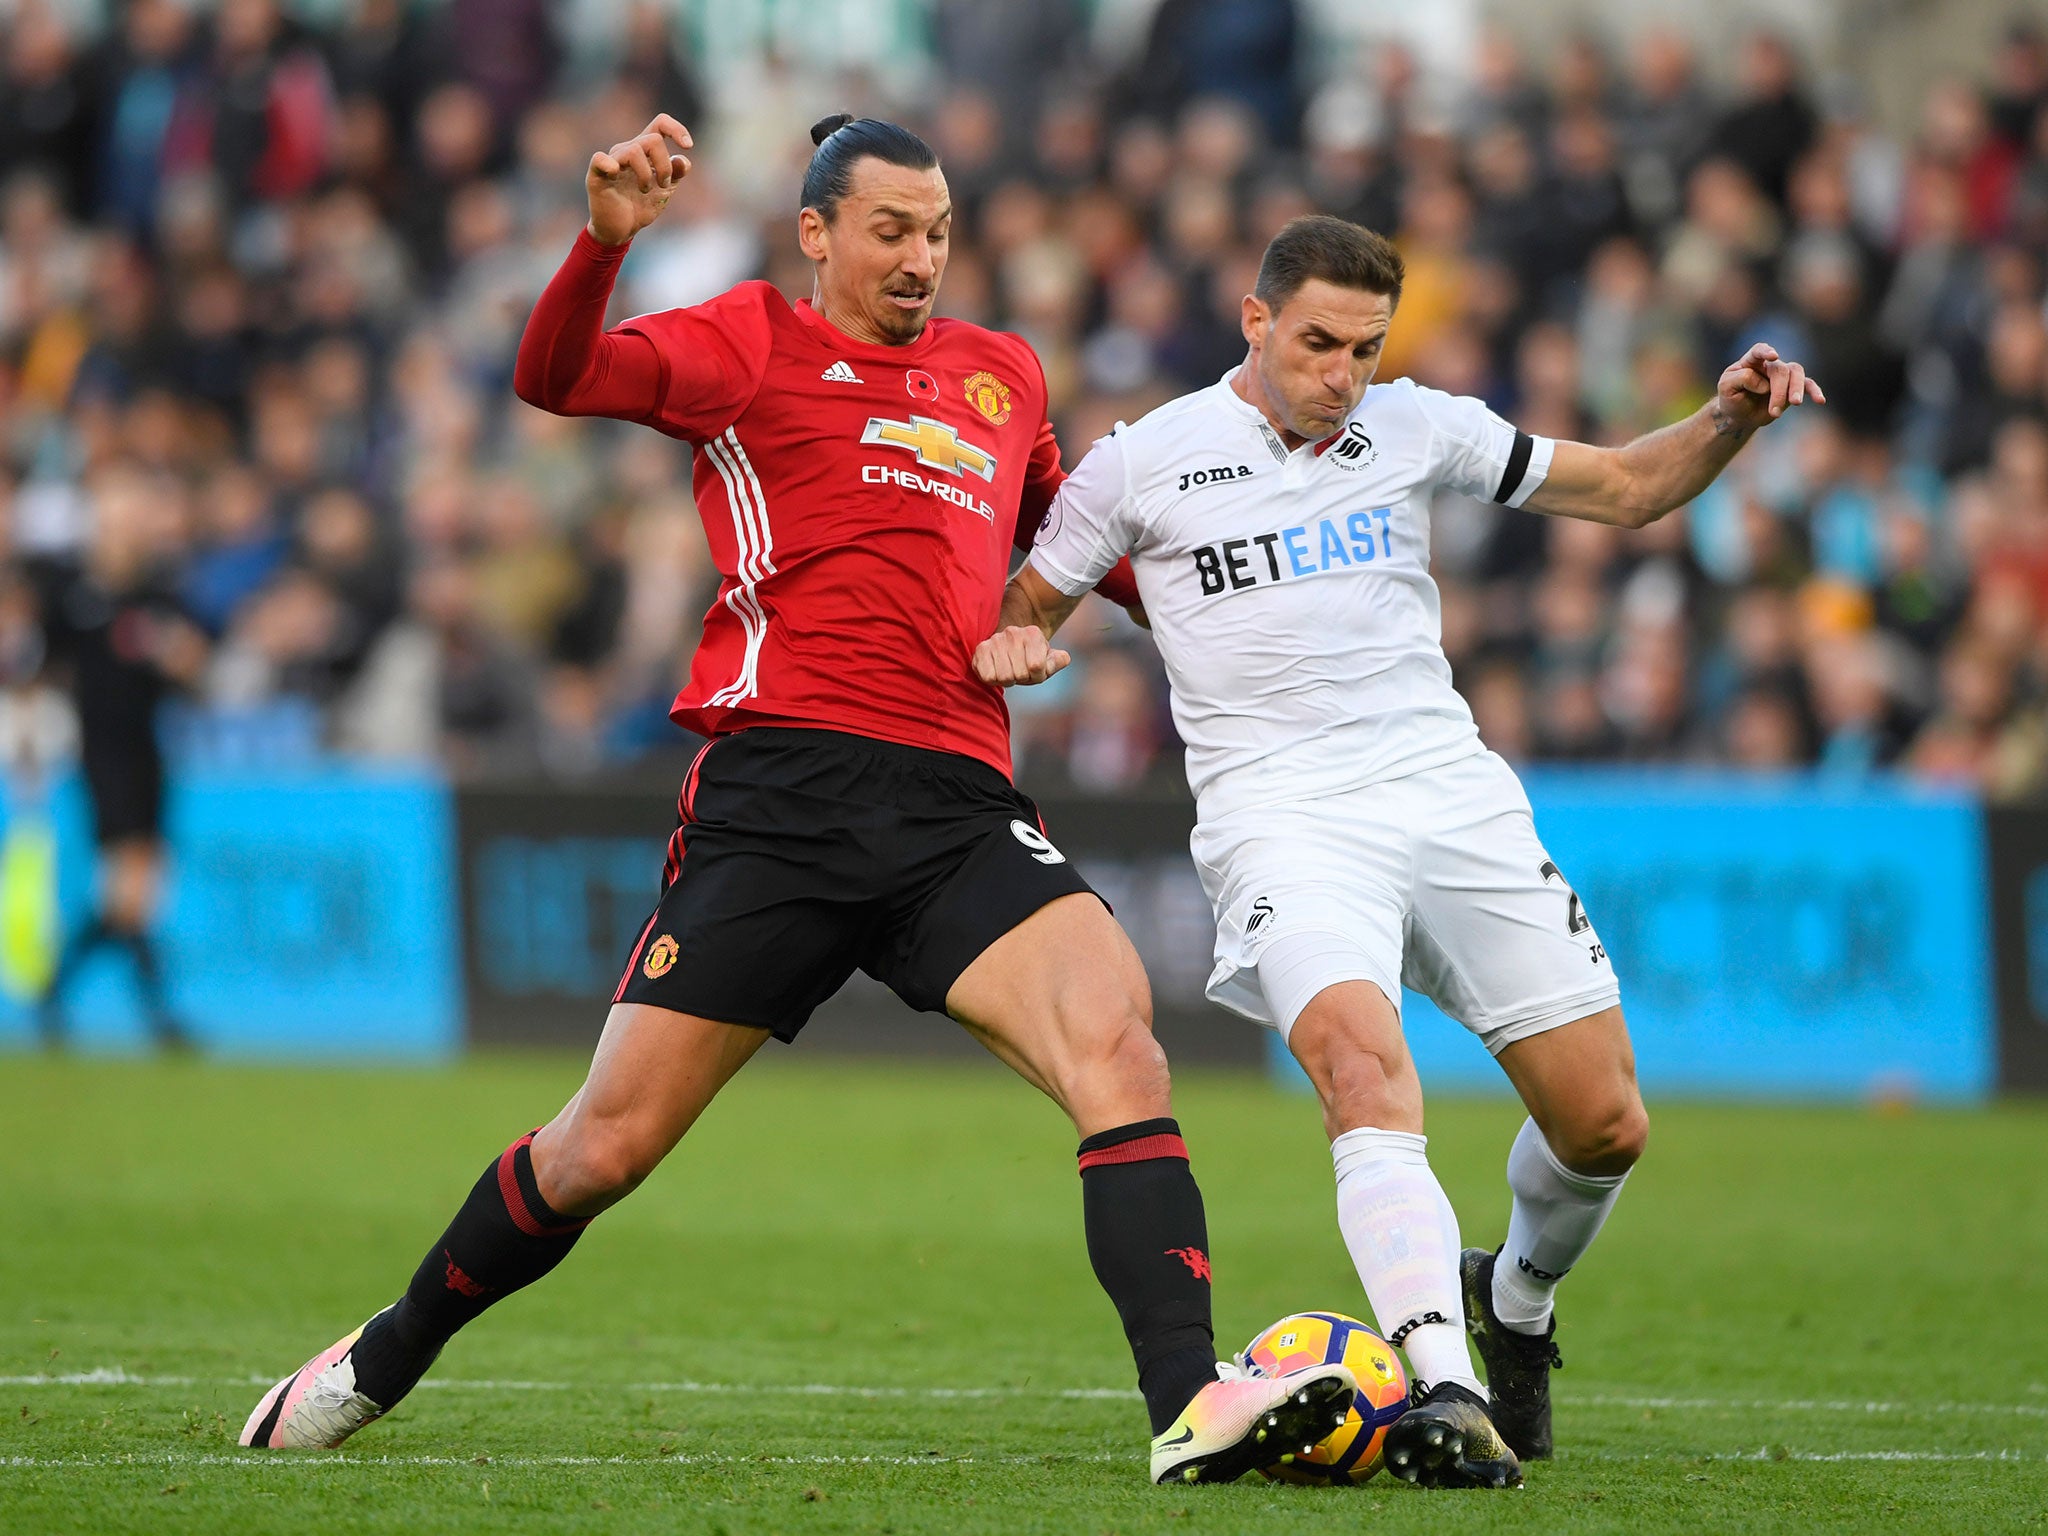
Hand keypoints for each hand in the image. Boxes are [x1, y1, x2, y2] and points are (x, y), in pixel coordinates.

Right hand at [586, 114, 692, 247]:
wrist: (621, 230)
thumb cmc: (640, 205)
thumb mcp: (665, 189)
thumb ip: (676, 172)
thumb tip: (682, 159)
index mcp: (644, 150)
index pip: (660, 123)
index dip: (676, 129)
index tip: (688, 146)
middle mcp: (627, 150)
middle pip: (653, 140)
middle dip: (664, 166)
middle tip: (663, 185)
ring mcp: (612, 161)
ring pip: (634, 150)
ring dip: (647, 174)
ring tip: (645, 191)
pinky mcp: (597, 175)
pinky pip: (600, 159)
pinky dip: (609, 164)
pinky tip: (615, 174)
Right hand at [972, 625, 1069, 686]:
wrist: (1008, 644)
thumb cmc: (1030, 658)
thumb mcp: (1048, 660)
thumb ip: (1058, 661)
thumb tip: (1063, 658)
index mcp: (1033, 634)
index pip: (1036, 666)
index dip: (1036, 676)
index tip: (1034, 671)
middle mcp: (1013, 632)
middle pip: (1019, 674)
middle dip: (1021, 679)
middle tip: (1019, 671)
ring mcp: (995, 639)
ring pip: (1004, 677)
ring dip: (1007, 681)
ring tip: (1008, 671)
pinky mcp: (981, 649)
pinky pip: (987, 677)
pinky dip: (993, 680)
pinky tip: (996, 671)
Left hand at [1713, 342, 1825, 434]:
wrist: (1739, 415)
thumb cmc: (1731, 398)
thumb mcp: (1726, 388)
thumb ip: (1742, 379)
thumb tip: (1764, 383)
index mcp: (1750, 361)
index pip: (1758, 350)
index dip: (1766, 351)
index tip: (1773, 357)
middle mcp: (1768, 365)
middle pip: (1780, 370)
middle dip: (1779, 391)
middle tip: (1774, 412)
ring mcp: (1782, 375)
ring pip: (1796, 373)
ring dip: (1796, 389)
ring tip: (1795, 404)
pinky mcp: (1791, 388)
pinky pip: (1807, 384)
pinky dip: (1815, 391)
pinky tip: (1820, 400)